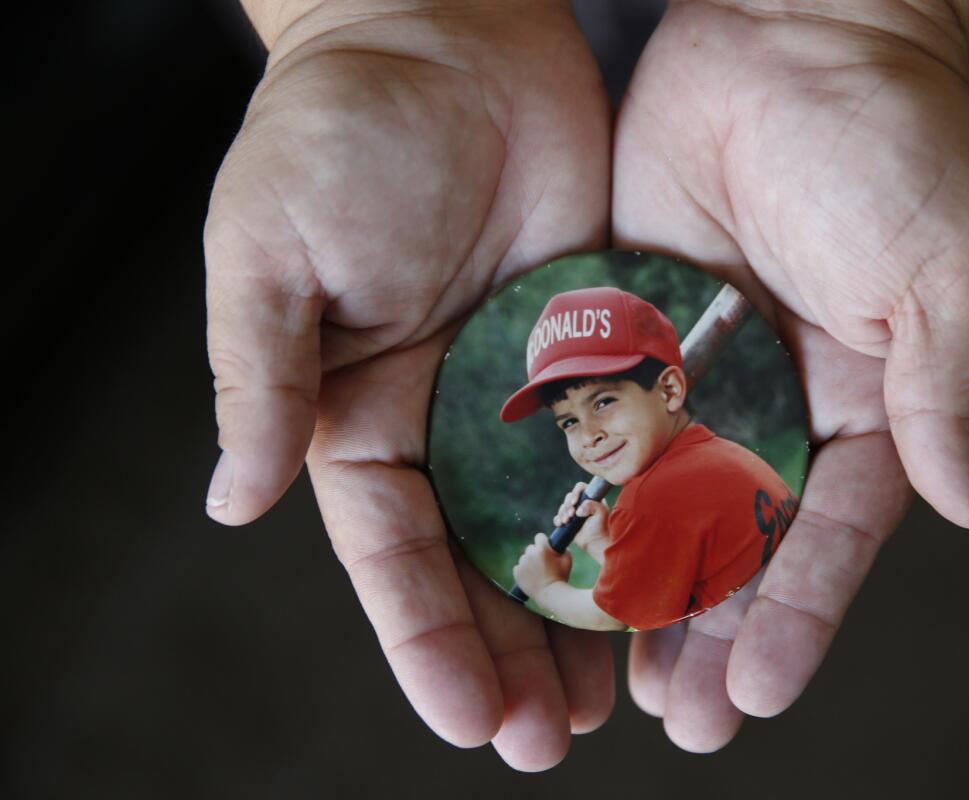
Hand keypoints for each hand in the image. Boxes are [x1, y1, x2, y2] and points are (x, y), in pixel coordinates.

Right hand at [203, 0, 612, 770]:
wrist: (444, 28)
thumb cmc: (338, 130)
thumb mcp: (271, 254)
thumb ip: (258, 379)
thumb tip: (232, 503)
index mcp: (356, 414)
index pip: (390, 555)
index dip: (426, 639)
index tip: (472, 716)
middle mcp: (445, 421)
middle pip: (481, 564)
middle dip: (514, 653)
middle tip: (558, 737)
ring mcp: (527, 392)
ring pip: (562, 523)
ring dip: (587, 610)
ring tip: (622, 697)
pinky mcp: (599, 346)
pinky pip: (629, 441)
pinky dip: (649, 511)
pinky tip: (680, 574)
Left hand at [514, 533, 573, 596]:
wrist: (551, 594)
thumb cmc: (561, 576)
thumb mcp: (567, 560)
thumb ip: (563, 548)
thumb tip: (558, 545)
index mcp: (542, 549)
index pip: (539, 537)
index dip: (543, 542)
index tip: (546, 547)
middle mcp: (530, 554)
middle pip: (531, 548)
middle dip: (536, 553)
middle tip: (543, 563)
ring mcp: (522, 564)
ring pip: (524, 558)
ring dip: (529, 562)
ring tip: (537, 572)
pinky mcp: (517, 573)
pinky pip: (519, 567)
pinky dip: (523, 571)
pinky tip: (531, 576)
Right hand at [554, 482, 610, 561]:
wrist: (595, 542)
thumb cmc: (601, 527)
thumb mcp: (601, 513)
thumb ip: (593, 506)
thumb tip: (579, 510)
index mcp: (590, 497)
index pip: (580, 488)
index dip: (575, 493)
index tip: (574, 502)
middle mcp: (581, 502)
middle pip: (569, 497)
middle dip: (568, 506)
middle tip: (571, 515)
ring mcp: (573, 512)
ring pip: (562, 507)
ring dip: (562, 513)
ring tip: (567, 521)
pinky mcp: (567, 521)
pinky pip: (558, 517)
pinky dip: (558, 520)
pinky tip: (561, 524)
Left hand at [612, 0, 968, 750]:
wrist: (791, 28)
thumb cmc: (889, 138)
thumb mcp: (943, 269)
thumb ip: (945, 391)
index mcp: (864, 404)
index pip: (832, 535)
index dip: (798, 616)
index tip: (758, 689)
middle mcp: (778, 404)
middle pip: (742, 542)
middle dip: (713, 629)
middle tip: (680, 715)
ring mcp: (701, 373)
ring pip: (663, 504)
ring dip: (640, 588)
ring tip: (611, 677)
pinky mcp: (633, 330)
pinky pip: (606, 425)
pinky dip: (583, 493)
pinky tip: (552, 556)